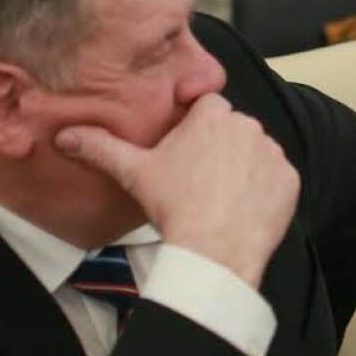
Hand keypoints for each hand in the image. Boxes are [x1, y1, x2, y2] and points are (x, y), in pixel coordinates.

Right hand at [56, 94, 300, 286]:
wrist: (215, 249)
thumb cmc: (175, 207)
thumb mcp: (133, 172)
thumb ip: (100, 147)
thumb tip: (65, 136)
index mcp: (213, 116)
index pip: (207, 106)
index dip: (195, 127)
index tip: (185, 149)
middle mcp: (249, 127)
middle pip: (232, 129)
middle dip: (219, 146)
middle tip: (198, 177)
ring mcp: (274, 154)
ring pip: (255, 152)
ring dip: (243, 166)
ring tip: (219, 194)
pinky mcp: (290, 180)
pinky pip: (276, 178)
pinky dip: (264, 189)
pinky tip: (241, 206)